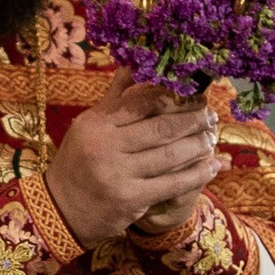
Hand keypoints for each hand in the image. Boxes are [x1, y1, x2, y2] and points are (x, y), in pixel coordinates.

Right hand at [44, 73, 224, 249]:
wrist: (61, 210)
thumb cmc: (78, 163)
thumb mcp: (87, 127)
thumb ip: (114, 98)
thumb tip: (132, 65)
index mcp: (97, 123)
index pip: (144, 102)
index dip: (174, 96)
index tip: (194, 94)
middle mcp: (106, 146)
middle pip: (161, 127)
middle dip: (192, 119)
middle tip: (210, 114)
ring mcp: (118, 174)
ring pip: (171, 155)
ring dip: (198, 144)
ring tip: (212, 136)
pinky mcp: (131, 199)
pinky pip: (173, 184)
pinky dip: (197, 174)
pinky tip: (213, 165)